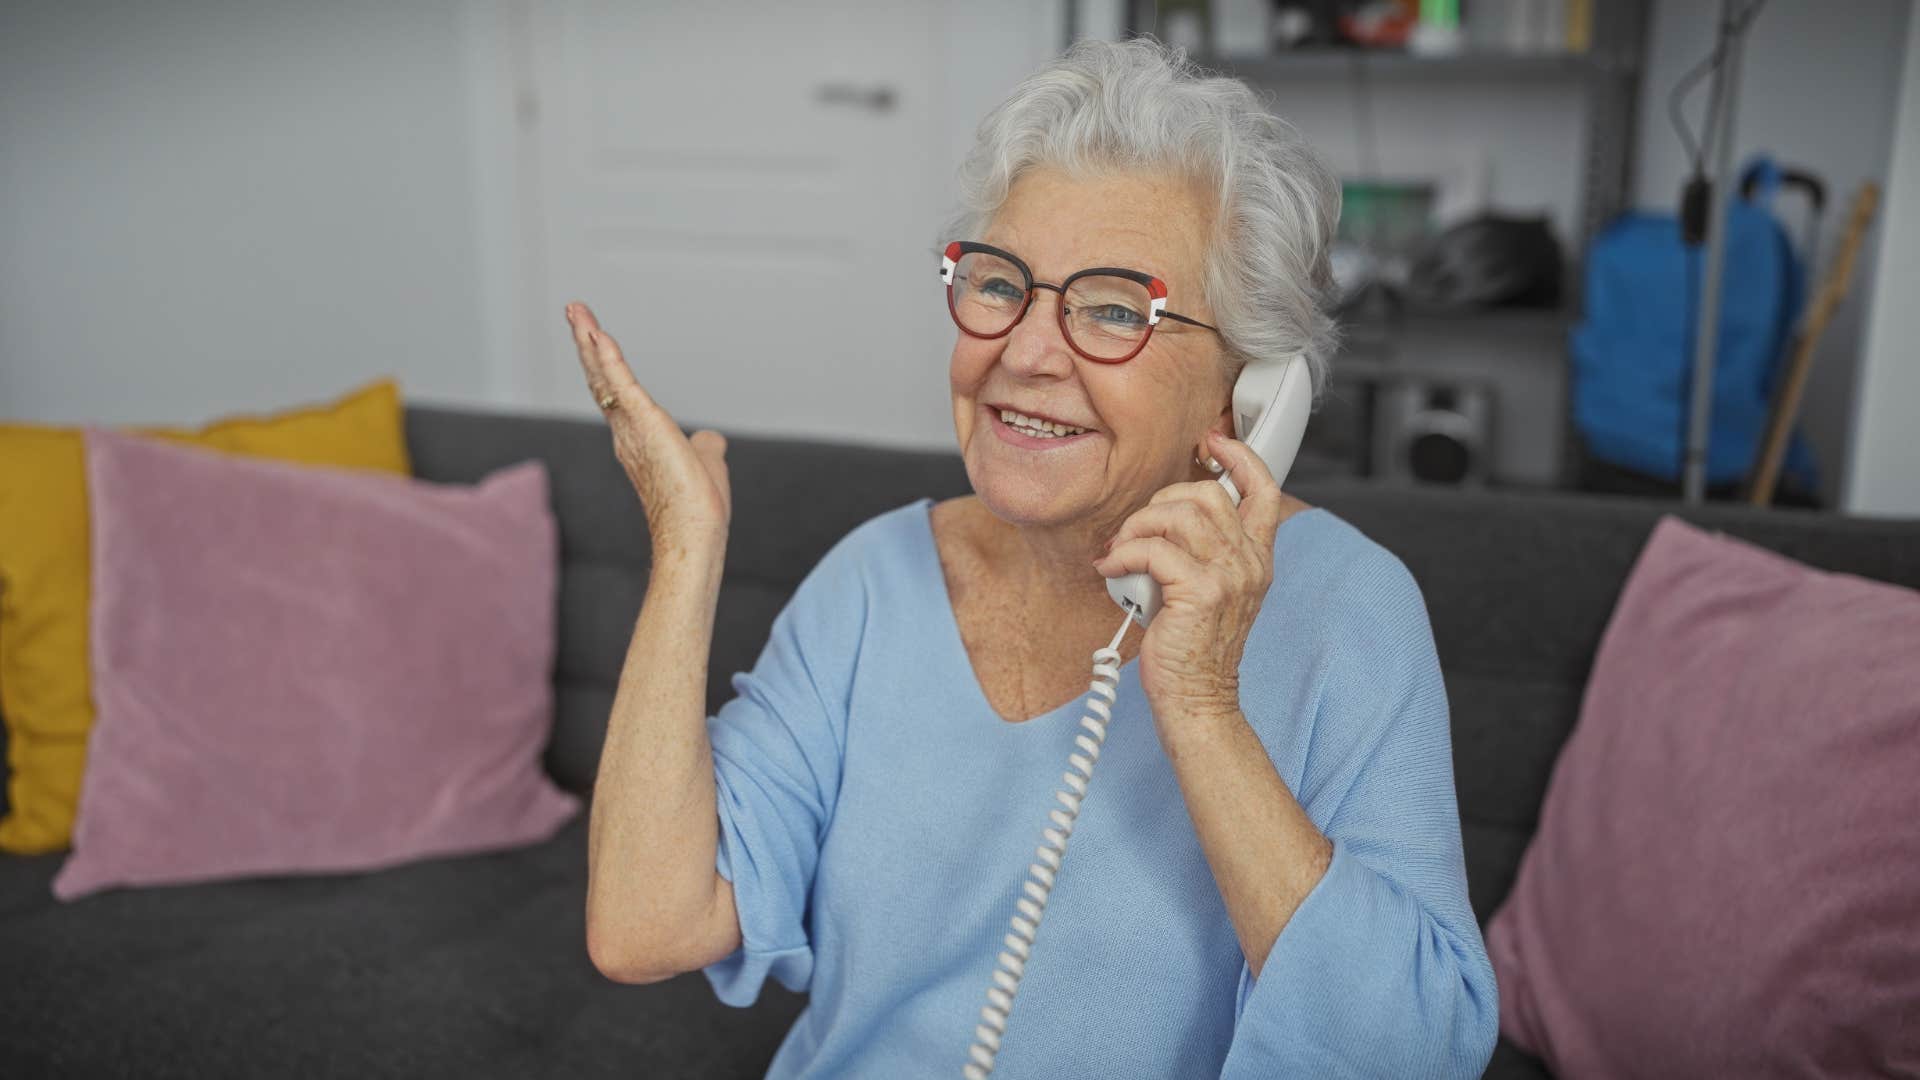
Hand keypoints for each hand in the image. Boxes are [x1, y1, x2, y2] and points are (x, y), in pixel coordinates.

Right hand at [566, 301, 730, 552]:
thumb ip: (706, 446)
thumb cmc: (697, 507)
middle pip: (599, 378)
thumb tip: (712, 439)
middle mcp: (624, 431)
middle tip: (574, 311)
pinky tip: (596, 333)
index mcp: (637, 438)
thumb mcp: (706, 463)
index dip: (602, 365)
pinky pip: (619, 382)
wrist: (692, 533)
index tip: (592, 338)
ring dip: (589, 339)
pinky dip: (607, 356)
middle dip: (586, 343)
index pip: (615, 393)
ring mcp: (629, 427)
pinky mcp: (643, 422)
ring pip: (603, 375)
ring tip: (576, 310)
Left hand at [1092, 431, 1311, 727]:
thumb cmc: (1193, 648)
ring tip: (1122, 551)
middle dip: (1160, 500)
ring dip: (1137, 527)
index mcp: (1256, 558)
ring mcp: (1229, 576)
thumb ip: (1202, 552)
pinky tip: (1112, 569)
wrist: (1197, 699)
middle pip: (1206, 493)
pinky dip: (1122, 554)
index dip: (1239, 457)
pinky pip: (1151, 549)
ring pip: (1177, 514)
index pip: (1265, 490)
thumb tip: (1162, 516)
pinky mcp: (1200, 592)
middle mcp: (1250, 562)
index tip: (1211, 442)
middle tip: (1137, 530)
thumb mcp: (1210, 590)